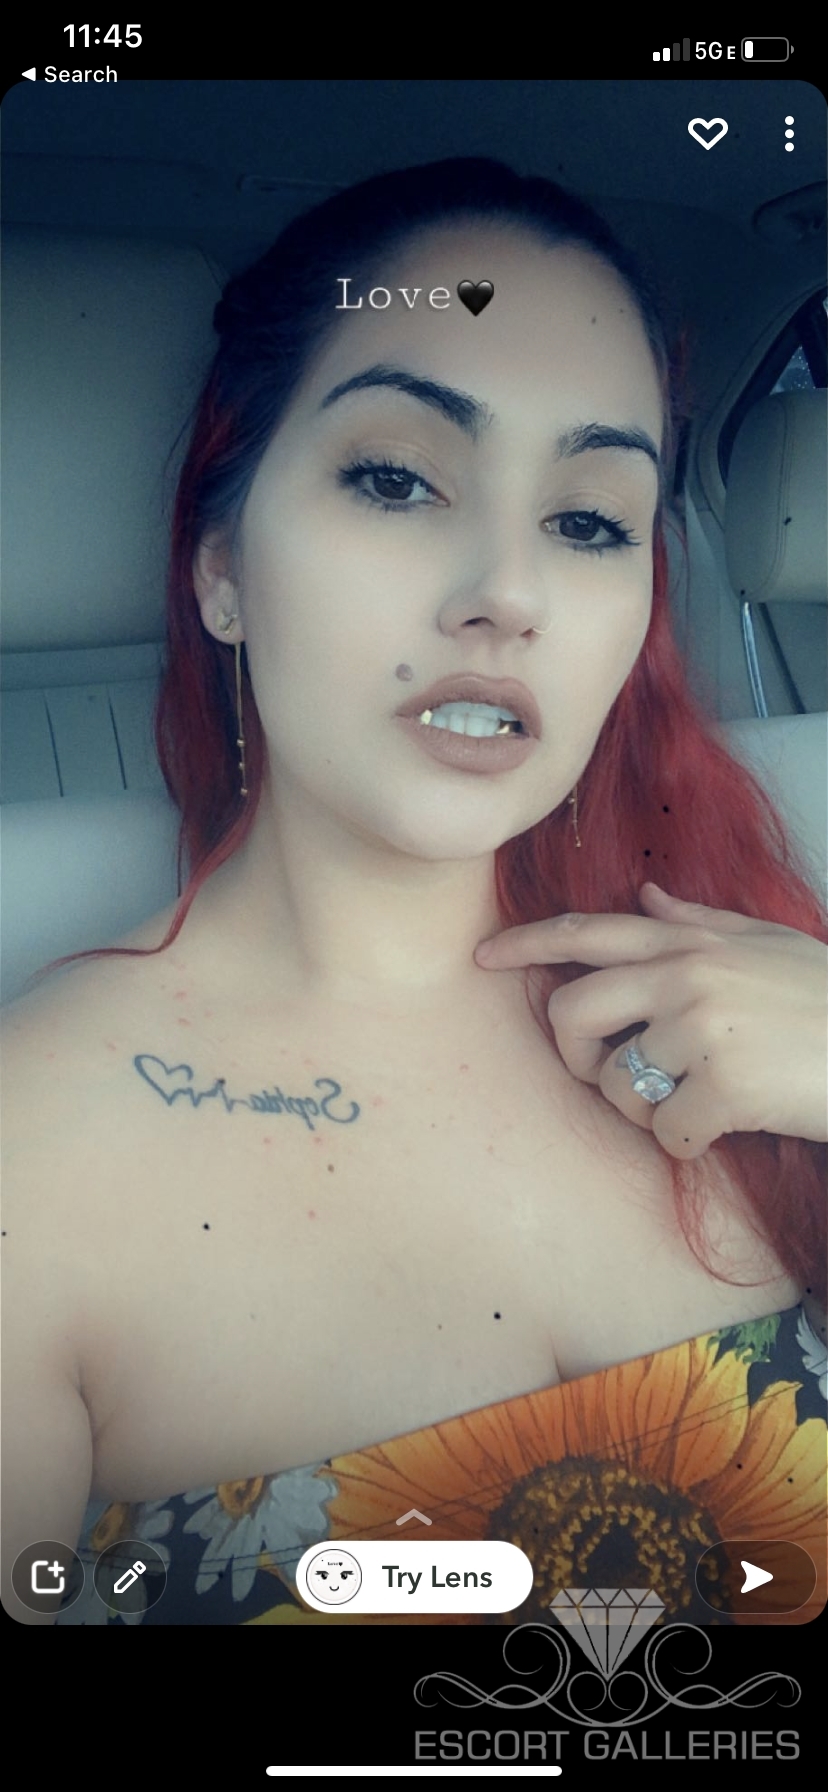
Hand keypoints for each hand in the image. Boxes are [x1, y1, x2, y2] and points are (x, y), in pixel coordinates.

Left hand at [473, 882, 827, 1158]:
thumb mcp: (769, 945)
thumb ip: (699, 923)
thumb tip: (645, 894)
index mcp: (692, 942)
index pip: (588, 932)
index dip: (527, 943)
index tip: (483, 958)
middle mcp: (687, 976)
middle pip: (571, 1010)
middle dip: (577, 1053)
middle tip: (614, 1075)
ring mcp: (703, 1030)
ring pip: (615, 1085)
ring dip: (644, 1111)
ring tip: (691, 1104)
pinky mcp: (723, 1086)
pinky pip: (664, 1133)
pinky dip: (686, 1145)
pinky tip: (722, 1131)